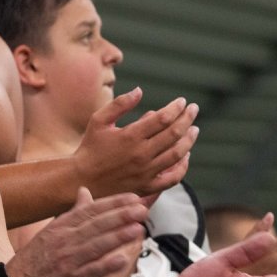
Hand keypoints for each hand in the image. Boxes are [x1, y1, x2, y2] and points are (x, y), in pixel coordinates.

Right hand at [7, 189, 147, 276]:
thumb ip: (72, 213)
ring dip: (118, 237)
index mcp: (60, 227)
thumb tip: (85, 192)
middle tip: (142, 210)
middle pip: (96, 225)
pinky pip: (91, 271)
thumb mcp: (51, 231)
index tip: (133, 198)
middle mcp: (64, 241)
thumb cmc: (36, 260)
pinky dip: (106, 265)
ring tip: (138, 229)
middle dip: (120, 216)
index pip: (90, 210)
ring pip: (96, 246)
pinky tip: (122, 260)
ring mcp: (68, 261)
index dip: (113, 203)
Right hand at [74, 91, 197, 198]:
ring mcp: (146, 171)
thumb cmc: (90, 147)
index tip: (182, 101)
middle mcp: (141, 154)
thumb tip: (140, 91)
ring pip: (177, 154)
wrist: (81, 179)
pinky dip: (183, 166)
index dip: (176, 108)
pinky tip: (185, 155)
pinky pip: (173, 178)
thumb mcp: (98, 120)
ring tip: (194, 129)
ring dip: (189, 140)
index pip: (163, 118)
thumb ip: (119, 104)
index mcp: (130, 136)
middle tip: (193, 109)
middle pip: (174, 134)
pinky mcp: (146, 186)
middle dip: (187, 118)